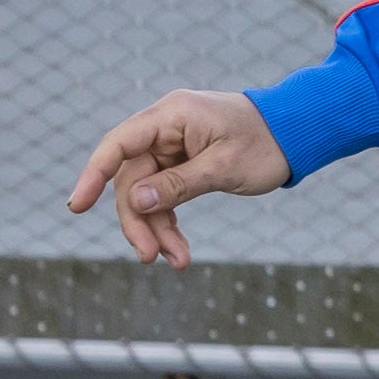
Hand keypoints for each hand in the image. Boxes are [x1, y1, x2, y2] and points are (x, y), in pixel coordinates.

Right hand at [69, 87, 290, 264]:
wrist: (300, 132)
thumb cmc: (267, 143)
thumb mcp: (225, 167)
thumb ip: (179, 184)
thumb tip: (135, 201)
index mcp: (172, 116)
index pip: (119, 145)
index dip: (94, 175)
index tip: (78, 206)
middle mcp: (165, 128)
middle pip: (131, 177)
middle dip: (139, 220)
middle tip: (150, 257)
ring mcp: (173, 146)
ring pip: (147, 192)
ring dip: (157, 228)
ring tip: (176, 261)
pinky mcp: (182, 163)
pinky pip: (164, 194)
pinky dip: (170, 222)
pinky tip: (178, 250)